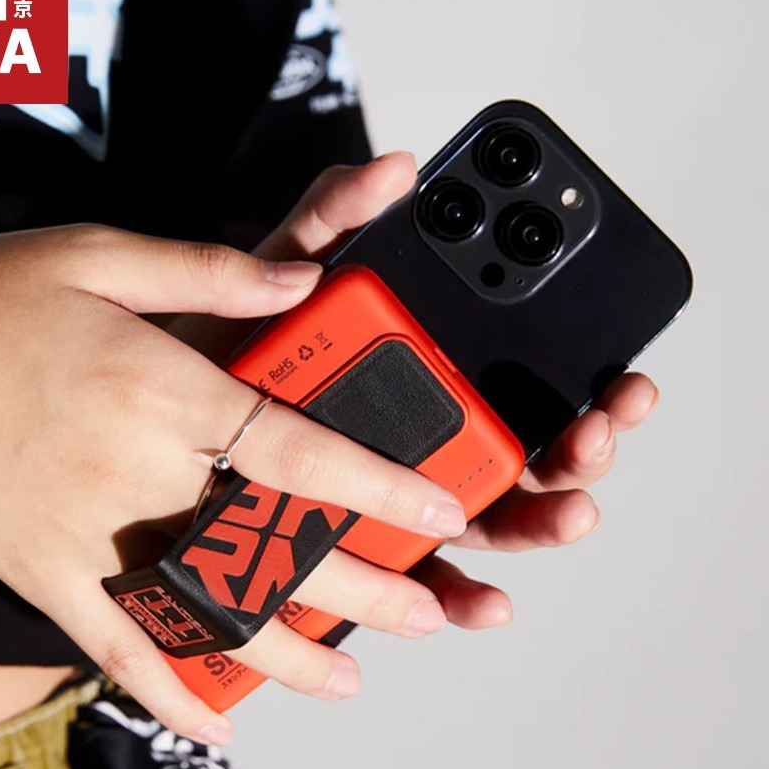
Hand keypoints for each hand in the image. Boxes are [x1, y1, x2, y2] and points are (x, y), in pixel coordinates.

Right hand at [0, 224, 475, 742]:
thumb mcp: (93, 255)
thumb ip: (210, 271)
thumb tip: (306, 279)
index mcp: (159, 389)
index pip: (294, 451)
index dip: (377, 485)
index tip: (439, 512)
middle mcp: (134, 473)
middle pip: (269, 545)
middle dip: (360, 586)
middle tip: (425, 612)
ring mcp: (87, 537)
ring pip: (207, 614)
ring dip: (287, 655)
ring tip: (349, 679)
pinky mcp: (44, 575)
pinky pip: (115, 649)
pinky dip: (168, 692)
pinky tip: (215, 726)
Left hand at [169, 152, 661, 631]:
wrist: (149, 415)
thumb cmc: (221, 346)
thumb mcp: (276, 279)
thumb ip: (329, 223)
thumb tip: (394, 168)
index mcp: (417, 369)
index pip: (518, 378)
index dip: (580, 380)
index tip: (618, 380)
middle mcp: (420, 434)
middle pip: (522, 450)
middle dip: (577, 451)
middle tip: (596, 439)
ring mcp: (394, 495)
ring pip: (488, 516)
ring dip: (539, 521)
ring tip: (566, 515)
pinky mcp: (360, 545)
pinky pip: (421, 577)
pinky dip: (460, 594)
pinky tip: (481, 600)